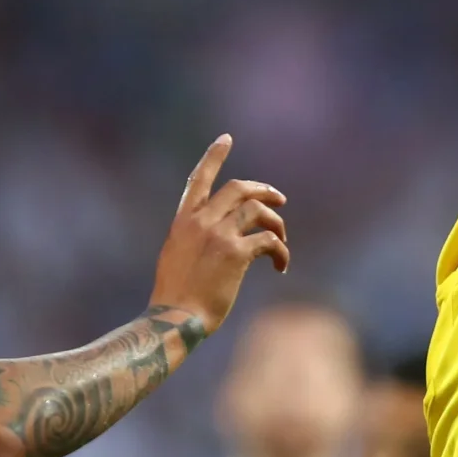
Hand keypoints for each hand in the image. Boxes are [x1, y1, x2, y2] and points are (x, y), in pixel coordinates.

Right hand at [151, 136, 288, 335]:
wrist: (176, 317)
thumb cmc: (176, 296)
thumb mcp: (175, 255)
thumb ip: (193, 236)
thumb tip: (215, 232)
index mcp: (183, 221)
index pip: (198, 179)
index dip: (214, 157)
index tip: (226, 138)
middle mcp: (201, 221)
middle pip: (239, 189)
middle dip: (264, 191)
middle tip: (280, 201)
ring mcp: (219, 235)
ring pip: (259, 211)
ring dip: (277, 223)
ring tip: (281, 241)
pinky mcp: (236, 253)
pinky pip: (270, 241)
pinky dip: (281, 251)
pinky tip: (280, 266)